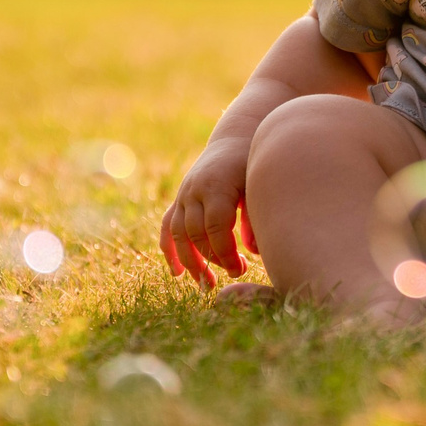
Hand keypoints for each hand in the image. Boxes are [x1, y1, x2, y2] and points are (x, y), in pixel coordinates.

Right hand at [160, 137, 254, 287]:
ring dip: (191, 262)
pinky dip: (170, 249)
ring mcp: (184, 195)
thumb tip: (254, 252)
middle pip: (196, 233)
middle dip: (213, 259)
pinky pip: (168, 226)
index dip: (226, 252)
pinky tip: (177, 272)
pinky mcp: (180, 200)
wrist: (234, 141)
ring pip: (179, 234)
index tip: (241, 268)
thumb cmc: (252, 165)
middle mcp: (194, 191)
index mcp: (216, 186)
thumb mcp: (257, 185)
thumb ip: (254, 216)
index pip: (215, 227)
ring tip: (207, 283)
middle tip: (234, 274)